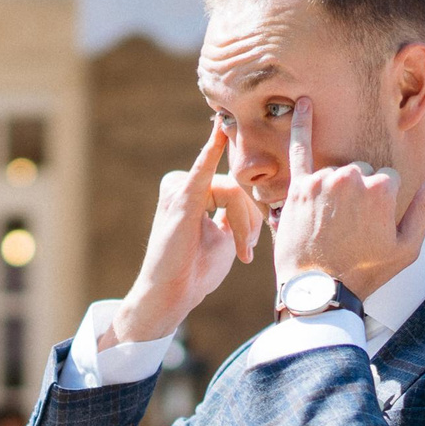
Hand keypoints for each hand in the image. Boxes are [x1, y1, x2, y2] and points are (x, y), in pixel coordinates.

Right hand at [113, 123, 262, 345]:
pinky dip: (212, 151)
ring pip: (232, 190)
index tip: (250, 243)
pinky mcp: (182, 199)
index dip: (248, 215)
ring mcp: (179, 189)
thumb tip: (252, 200)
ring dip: (245, 223)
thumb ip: (234, 214)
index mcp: (191, 191)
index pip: (232, 188)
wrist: (173, 295)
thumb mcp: (223, 238)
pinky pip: (202, 170)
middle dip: (249, 220)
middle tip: (248, 251)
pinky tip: (219, 130)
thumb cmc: (195, 271)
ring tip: (243, 252)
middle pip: (235, 187)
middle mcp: (181, 184)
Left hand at [269, 95, 424, 291]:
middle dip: (360, 197)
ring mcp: (323, 180)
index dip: (383, 207)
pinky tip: (304, 103)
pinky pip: (299, 149)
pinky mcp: (299, 187)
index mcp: (382, 188)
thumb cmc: (365, 272)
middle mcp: (352, 177)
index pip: (389, 181)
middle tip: (349, 231)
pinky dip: (301, 125)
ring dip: (338, 191)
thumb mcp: (407, 247)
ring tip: (331, 225)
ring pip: (339, 172)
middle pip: (363, 173)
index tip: (372, 230)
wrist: (318, 292)